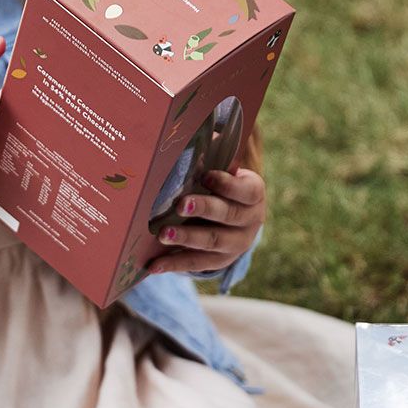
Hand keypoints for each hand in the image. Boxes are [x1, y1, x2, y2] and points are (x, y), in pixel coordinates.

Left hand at [147, 167, 265, 275]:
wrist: (239, 218)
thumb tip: (189, 142)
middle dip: (203, 209)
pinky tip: (154, 265)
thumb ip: (210, 157)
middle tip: (180, 206)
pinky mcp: (220, 261)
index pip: (245, 190)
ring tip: (163, 235)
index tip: (205, 176)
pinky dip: (174, 264)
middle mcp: (250, 221)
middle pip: (227, 215)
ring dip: (186, 238)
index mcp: (253, 193)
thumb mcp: (224, 169)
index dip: (226, 184)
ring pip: (212, 242)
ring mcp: (237, 244)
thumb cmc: (223, 185)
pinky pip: (197, 264)